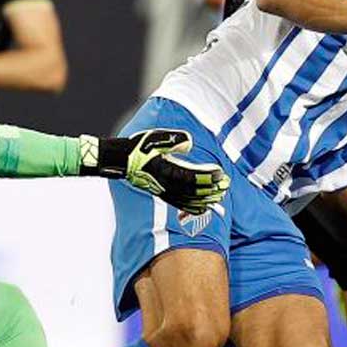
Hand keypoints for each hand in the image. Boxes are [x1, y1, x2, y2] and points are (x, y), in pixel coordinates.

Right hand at [81, 130, 229, 213]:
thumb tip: (189, 143)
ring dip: (205, 199)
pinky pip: (180, 204)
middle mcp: (166, 183)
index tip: (221, 173)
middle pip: (193, 191)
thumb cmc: (138, 147)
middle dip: (211, 189)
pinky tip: (202, 208)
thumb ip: (174, 141)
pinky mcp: (161, 193)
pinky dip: (193, 207)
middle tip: (225, 186)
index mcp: (166, 170)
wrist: (121, 160)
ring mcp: (163, 190)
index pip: (192, 176)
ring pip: (188, 200)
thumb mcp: (156, 138)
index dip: (207, 176)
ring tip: (219, 197)